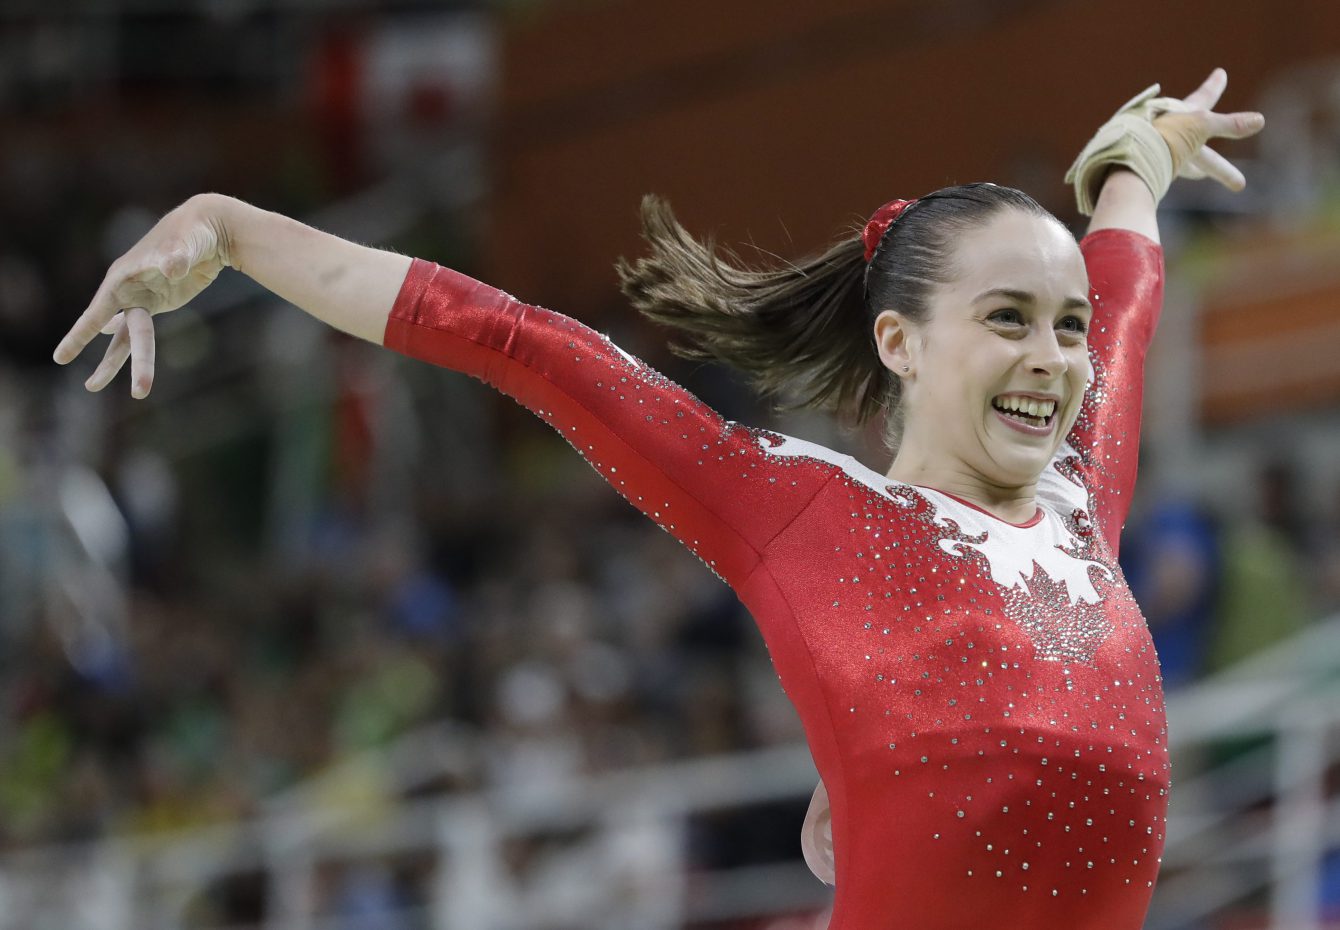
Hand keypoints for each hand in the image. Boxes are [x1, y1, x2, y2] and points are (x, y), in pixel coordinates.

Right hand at [53, 193, 232, 397]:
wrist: (210, 228)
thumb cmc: (194, 233)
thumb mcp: (186, 244)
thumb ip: (178, 256)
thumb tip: (174, 265)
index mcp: (124, 276)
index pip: (98, 311)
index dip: (80, 334)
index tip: (61, 357)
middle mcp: (128, 288)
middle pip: (118, 334)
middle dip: (108, 362)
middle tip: (90, 388)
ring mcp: (144, 296)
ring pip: (128, 336)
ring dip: (118, 361)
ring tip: (92, 385)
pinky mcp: (160, 300)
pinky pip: (140, 326)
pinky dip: (128, 339)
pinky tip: (112, 339)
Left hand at [1154, 67, 1264, 190]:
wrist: (1123, 162)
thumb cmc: (1162, 137)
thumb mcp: (1201, 127)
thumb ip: (1229, 124)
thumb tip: (1260, 121)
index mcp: (1180, 113)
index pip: (1204, 97)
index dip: (1214, 87)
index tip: (1220, 73)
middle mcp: (1166, 128)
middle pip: (1200, 143)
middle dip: (1219, 164)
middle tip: (1238, 180)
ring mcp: (1154, 148)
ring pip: (1183, 158)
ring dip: (1197, 168)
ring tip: (1200, 176)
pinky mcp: (1143, 167)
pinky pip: (1163, 169)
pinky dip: (1170, 172)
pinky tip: (1163, 178)